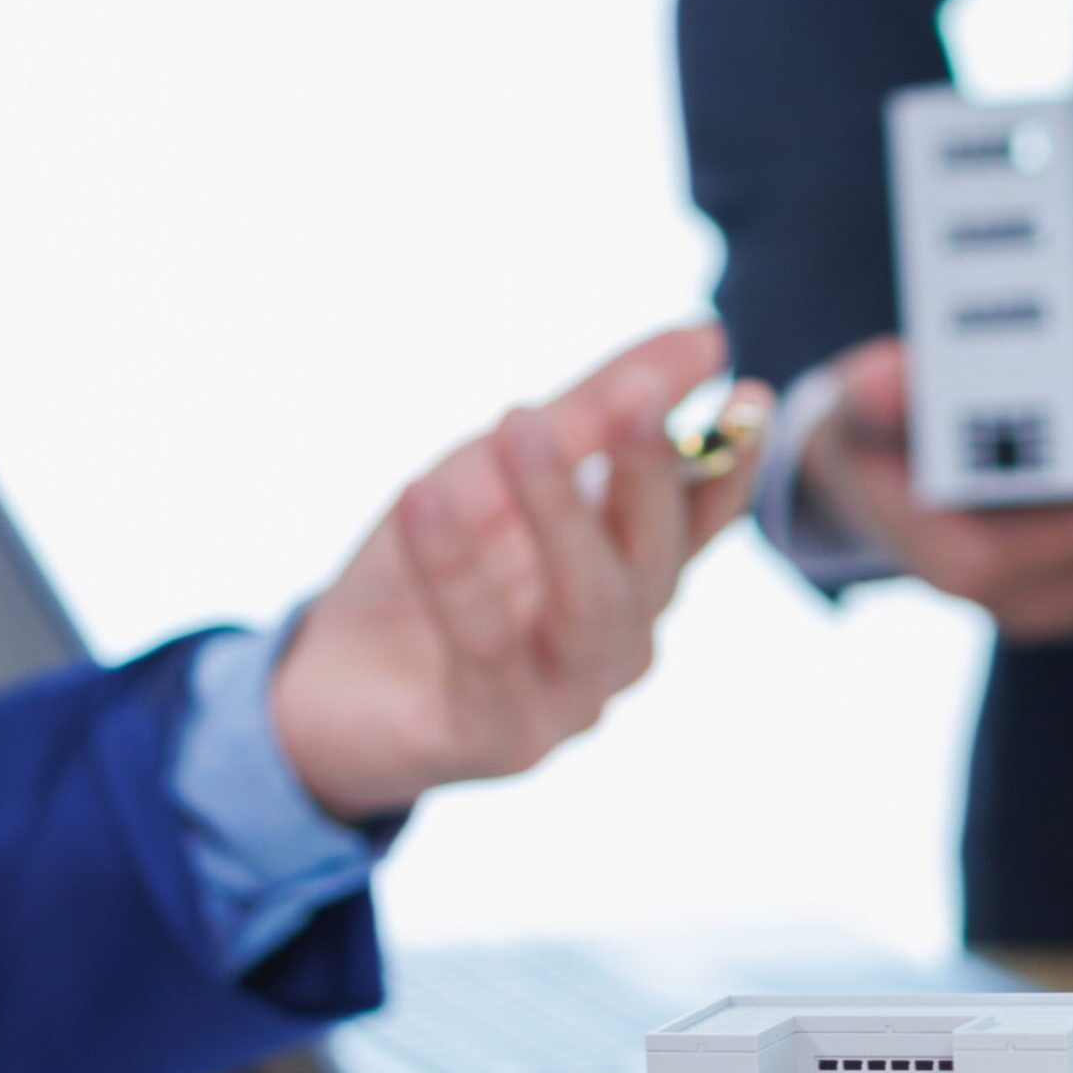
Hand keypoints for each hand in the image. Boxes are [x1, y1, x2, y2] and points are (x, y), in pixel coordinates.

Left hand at [271, 324, 762, 819]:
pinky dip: (453, 567)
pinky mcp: (498, 735)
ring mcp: (568, 697)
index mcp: (633, 576)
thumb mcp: (505, 463)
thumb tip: (707, 337)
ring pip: (587, 605)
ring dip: (556, 510)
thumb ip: (597, 406)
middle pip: (653, 560)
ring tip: (517, 422)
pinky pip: (483, 645)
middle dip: (648, 475)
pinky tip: (424, 496)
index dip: (731, 463)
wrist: (322, 674)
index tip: (750, 395)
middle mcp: (619, 642)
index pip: (700, 520)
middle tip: (636, 397)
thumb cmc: (432, 562)